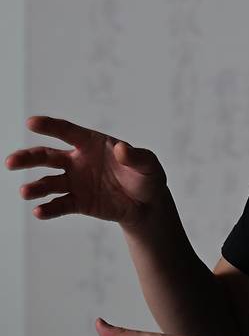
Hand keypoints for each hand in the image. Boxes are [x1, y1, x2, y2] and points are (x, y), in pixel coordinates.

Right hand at [5, 117, 166, 226]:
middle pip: (47, 156)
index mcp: (91, 143)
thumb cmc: (146, 176)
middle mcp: (78, 161)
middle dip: (28, 157)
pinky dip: (48, 209)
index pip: (67, 131)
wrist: (147, 205)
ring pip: (49, 182)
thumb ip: (136, 156)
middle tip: (10, 162)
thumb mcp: (148, 164)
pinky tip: (39, 212)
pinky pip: (59, 205)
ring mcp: (76, 182)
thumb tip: (121, 149)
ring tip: (25, 192)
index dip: (49, 126)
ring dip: (36, 187)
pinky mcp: (78, 203)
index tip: (31, 123)